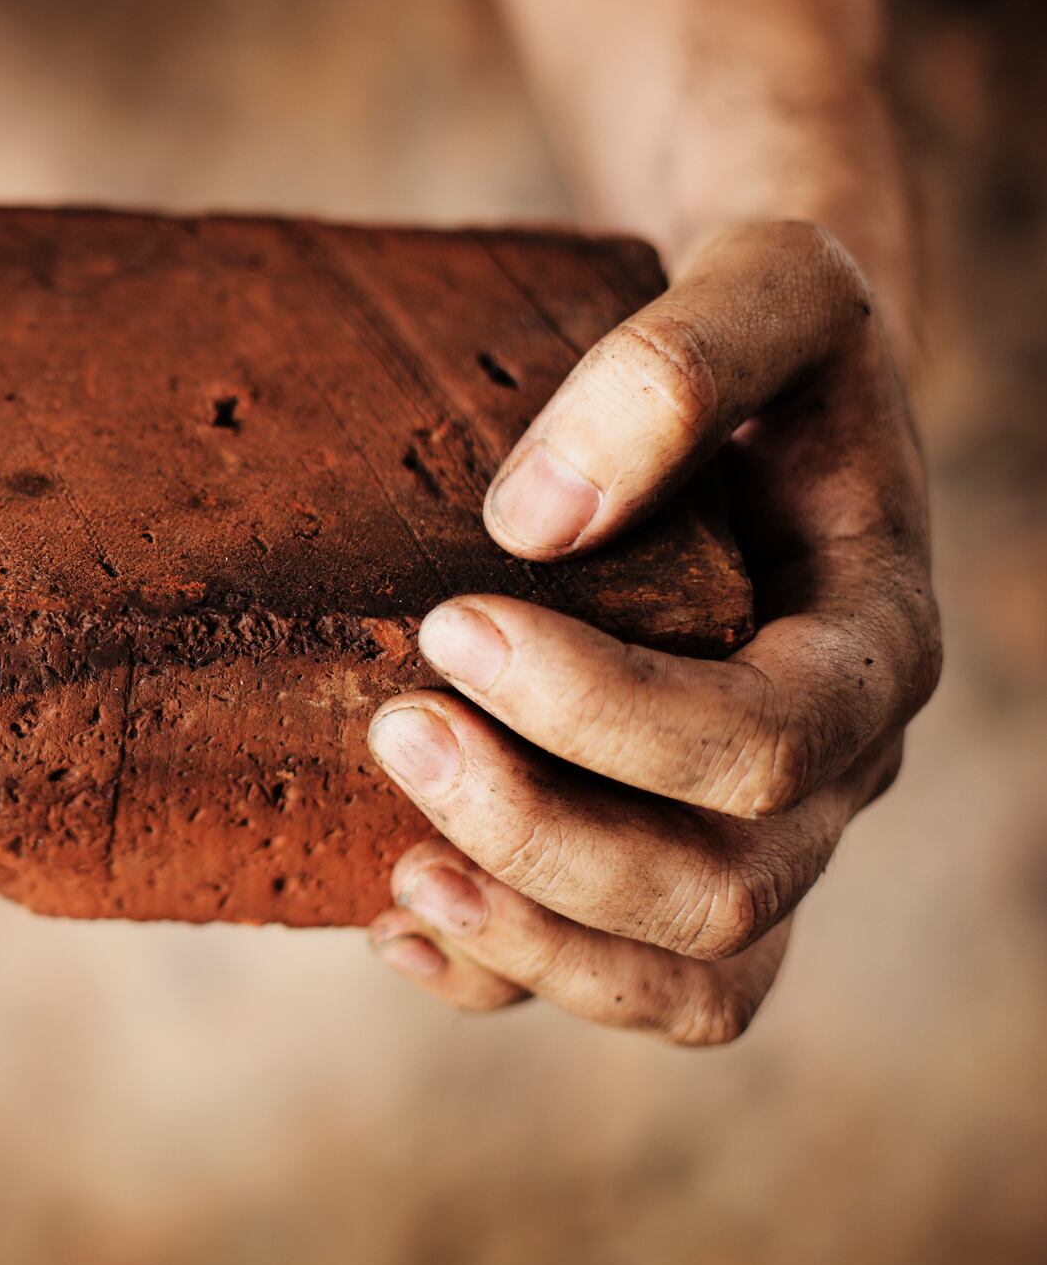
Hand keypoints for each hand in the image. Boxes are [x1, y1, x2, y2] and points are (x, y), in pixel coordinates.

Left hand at [364, 220, 938, 1044]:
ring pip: (691, 976)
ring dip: (533, 942)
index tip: (452, 621)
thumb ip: (676, 370)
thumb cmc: (767, 339)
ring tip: (396, 873)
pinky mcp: (681, 854)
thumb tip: (529, 522)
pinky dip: (511, 976)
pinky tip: (391, 923)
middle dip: (543, 832)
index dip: (606, 712)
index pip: (766, 739)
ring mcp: (767, 832)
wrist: (771, 393)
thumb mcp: (761, 283)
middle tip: (394, 727)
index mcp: (873, 643)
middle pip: (724, 886)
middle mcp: (837, 768)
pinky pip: (631, 980)